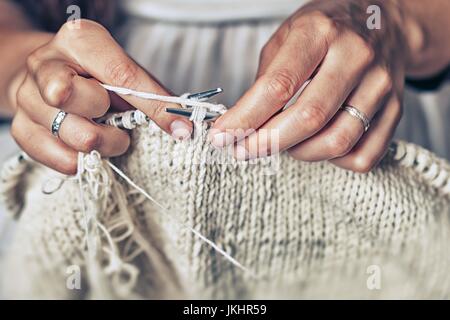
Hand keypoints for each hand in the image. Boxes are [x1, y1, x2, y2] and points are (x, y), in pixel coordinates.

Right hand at [9, 20, 191, 174]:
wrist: (50, 79)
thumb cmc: (96, 77)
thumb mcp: (126, 74)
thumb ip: (152, 96)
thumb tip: (182, 127)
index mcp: (79, 40)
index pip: (122, 75)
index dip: (155, 107)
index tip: (181, 129)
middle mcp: (46, 63)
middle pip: (89, 105)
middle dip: (116, 124)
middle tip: (119, 125)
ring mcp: (28, 96)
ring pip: (77, 137)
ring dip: (104, 145)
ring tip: (106, 135)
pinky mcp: (20, 127)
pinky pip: (61, 159)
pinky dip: (83, 160)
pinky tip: (85, 147)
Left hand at [210, 0, 407, 172]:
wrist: (381, 23)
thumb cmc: (325, 32)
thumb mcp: (286, 39)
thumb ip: (265, 81)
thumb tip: (241, 127)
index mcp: (320, 32)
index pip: (278, 85)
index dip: (245, 118)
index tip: (222, 137)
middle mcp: (356, 56)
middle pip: (309, 117)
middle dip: (267, 143)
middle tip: (243, 150)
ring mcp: (381, 84)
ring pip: (337, 141)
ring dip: (299, 153)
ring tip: (282, 142)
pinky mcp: (397, 110)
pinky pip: (362, 156)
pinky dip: (333, 161)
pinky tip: (318, 144)